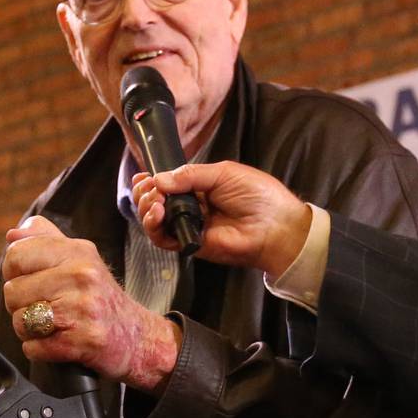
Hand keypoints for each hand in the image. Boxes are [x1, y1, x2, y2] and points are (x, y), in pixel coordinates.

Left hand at [1, 216, 181, 392]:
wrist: (138, 337)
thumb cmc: (101, 298)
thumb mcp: (81, 259)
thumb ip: (46, 240)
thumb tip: (12, 235)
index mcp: (78, 252)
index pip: (16, 255)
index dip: (13, 273)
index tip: (31, 282)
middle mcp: (82, 276)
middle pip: (13, 291)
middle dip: (21, 306)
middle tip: (46, 308)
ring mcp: (83, 309)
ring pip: (21, 320)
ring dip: (30, 330)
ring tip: (55, 326)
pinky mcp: (83, 341)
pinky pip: (33, 347)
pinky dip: (40, 350)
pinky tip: (60, 342)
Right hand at [131, 161, 311, 277]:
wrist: (275, 226)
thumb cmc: (258, 196)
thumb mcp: (223, 173)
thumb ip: (190, 175)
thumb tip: (160, 179)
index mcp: (200, 187)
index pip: (166, 184)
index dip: (151, 180)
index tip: (143, 176)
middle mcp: (192, 207)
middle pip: (155, 202)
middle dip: (145, 193)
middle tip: (149, 188)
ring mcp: (189, 226)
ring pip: (154, 221)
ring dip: (146, 208)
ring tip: (154, 201)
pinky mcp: (190, 244)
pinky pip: (163, 239)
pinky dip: (154, 227)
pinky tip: (158, 213)